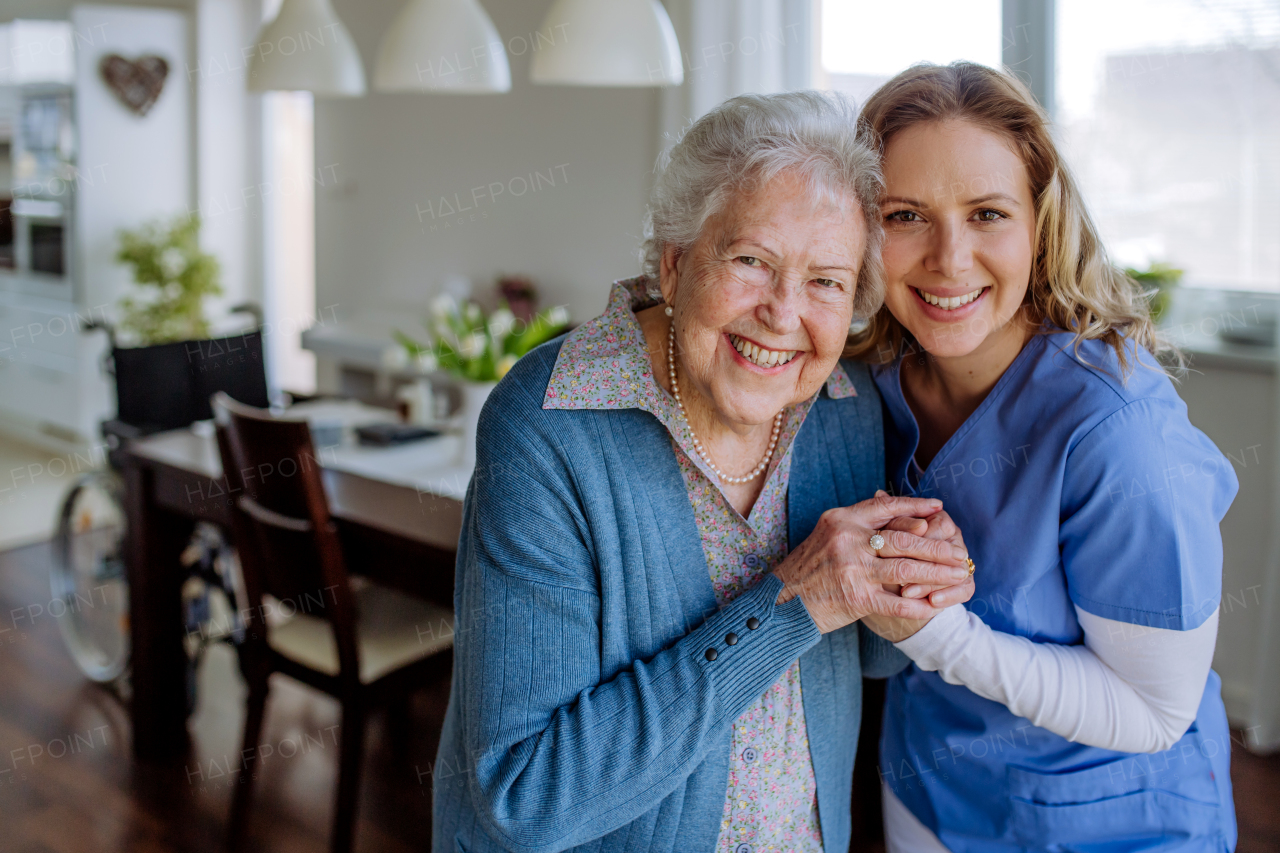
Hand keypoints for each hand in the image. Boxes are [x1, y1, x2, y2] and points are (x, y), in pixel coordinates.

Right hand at [772, 493, 971, 633]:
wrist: (782, 602)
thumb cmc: (808, 568)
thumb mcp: (828, 535)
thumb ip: (860, 524)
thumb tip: (902, 517)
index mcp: (842, 520)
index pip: (887, 507)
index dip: (916, 507)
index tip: (939, 508)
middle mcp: (848, 541)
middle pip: (904, 539)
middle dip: (937, 546)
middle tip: (959, 551)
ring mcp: (852, 570)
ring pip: (907, 568)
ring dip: (938, 573)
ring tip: (958, 574)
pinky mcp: (856, 598)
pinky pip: (897, 602)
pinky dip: (920, 604)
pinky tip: (936, 605)